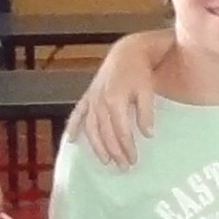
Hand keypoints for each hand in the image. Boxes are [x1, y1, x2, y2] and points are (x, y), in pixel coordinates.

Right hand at [72, 31, 169, 169]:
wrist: (127, 52)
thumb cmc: (140, 71)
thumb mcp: (148, 91)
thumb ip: (146, 113)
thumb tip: (148, 135)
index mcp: (115, 101)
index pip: (121, 131)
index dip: (127, 147)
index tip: (134, 160)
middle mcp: (100, 101)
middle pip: (105, 133)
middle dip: (114, 152)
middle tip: (123, 167)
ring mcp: (92, 98)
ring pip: (91, 128)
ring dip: (97, 146)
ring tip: (105, 161)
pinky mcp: (88, 95)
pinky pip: (78, 113)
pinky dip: (73, 126)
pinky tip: (70, 139)